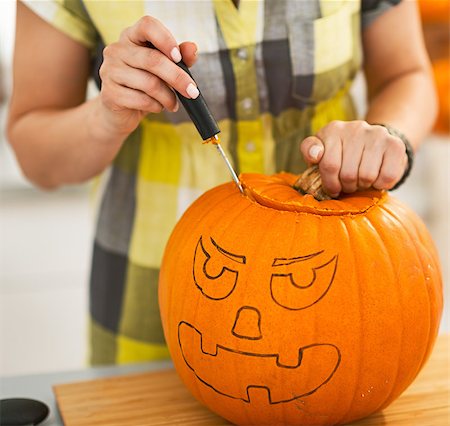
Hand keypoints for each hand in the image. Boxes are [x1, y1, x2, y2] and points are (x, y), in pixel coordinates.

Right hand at [98, 16, 198, 134]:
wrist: (121, 112)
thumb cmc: (145, 86)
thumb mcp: (165, 70)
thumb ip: (180, 58)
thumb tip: (192, 49)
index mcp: (131, 37)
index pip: (147, 26)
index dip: (166, 40)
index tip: (179, 58)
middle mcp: (116, 50)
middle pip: (153, 60)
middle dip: (178, 78)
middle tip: (192, 92)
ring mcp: (110, 71)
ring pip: (149, 83)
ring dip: (168, 97)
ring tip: (173, 104)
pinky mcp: (109, 93)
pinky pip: (141, 100)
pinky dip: (156, 106)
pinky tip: (158, 107)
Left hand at [300, 120, 407, 196]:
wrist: (373, 145)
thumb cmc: (341, 155)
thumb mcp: (321, 151)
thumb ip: (310, 150)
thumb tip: (315, 155)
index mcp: (332, 130)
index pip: (329, 165)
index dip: (330, 183)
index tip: (333, 188)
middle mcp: (355, 128)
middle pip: (348, 173)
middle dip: (347, 186)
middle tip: (349, 184)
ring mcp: (377, 134)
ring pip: (367, 176)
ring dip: (363, 186)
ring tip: (360, 181)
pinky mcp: (395, 144)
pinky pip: (387, 176)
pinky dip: (381, 185)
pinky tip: (376, 179)